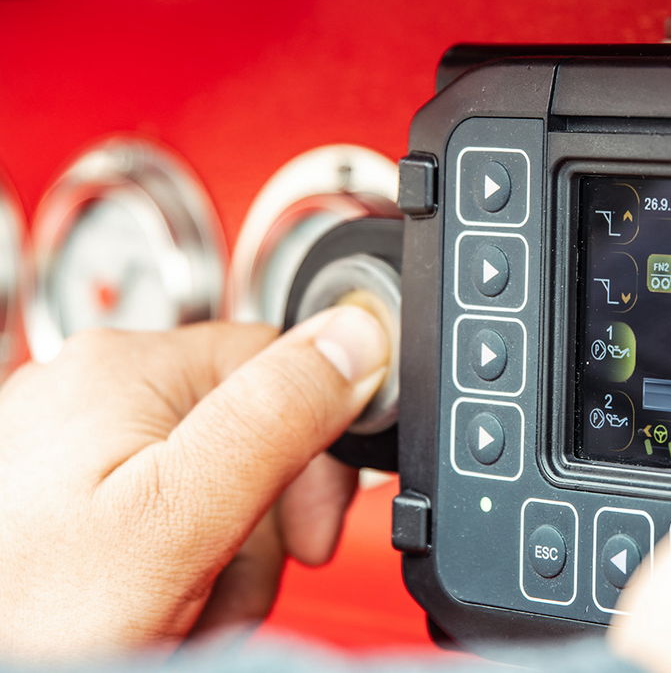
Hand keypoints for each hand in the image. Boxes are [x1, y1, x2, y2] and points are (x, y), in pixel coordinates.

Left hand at [0, 306, 387, 659]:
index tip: (311, 530)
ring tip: (186, 608)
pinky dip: (178, 563)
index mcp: (127, 366)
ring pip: (216, 482)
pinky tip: (159, 602)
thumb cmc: (30, 614)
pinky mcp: (63, 496)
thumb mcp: (180, 516)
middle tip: (230, 586)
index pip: (287, 366)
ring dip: (225, 557)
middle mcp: (94, 388)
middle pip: (255, 433)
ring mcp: (73, 445)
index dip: (320, 456)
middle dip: (265, 524)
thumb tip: (357, 336)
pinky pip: (163, 512)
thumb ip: (274, 418)